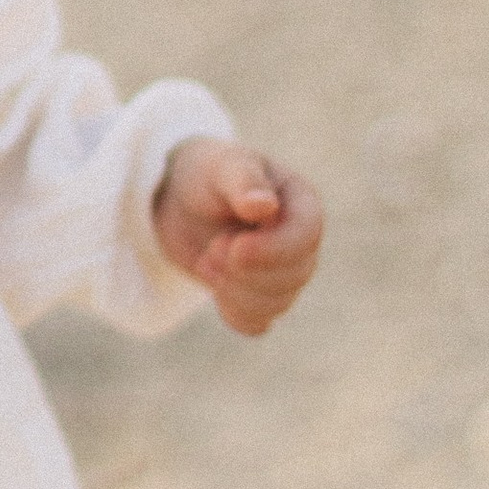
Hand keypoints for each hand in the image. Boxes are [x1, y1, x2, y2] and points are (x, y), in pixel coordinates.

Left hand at [153, 136, 323, 336]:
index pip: (307, 236)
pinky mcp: (259, 295)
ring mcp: (283, 272)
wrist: (181, 200)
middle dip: (245, 271)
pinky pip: (259, 322)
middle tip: (212, 249)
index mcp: (301, 203)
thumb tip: (265, 206)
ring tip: (207, 261)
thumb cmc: (207, 174)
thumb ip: (243, 182)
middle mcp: (300, 241)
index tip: (233, 247)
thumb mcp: (221, 167)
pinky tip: (215, 288)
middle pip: (294, 275)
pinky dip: (234, 312)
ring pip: (278, 303)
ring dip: (234, 291)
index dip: (272, 250)